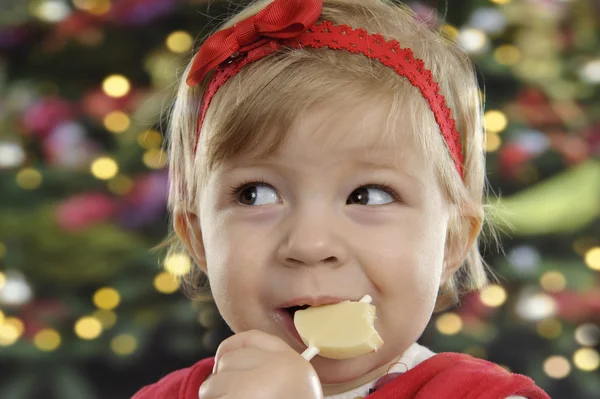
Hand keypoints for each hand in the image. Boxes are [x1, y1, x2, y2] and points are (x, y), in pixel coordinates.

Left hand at [199, 330, 322, 398]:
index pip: (254, 338)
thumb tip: (225, 358)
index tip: (220, 360)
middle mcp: (278, 370)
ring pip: (210, 384)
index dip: (232, 347)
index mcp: (295, 365)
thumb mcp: (292, 393)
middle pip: (227, 361)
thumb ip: (271, 374)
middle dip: (222, 382)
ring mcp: (255, 389)